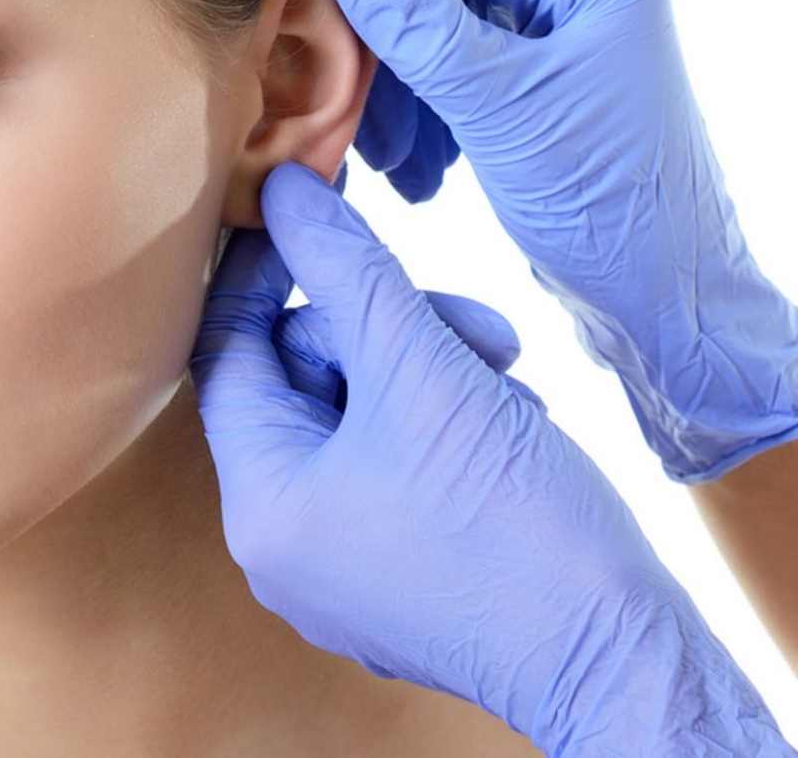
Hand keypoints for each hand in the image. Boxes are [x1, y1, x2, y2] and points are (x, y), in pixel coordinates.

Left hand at [189, 161, 791, 754]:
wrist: (621, 661)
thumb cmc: (516, 529)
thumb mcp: (423, 371)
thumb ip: (346, 269)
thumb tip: (280, 189)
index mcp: (262, 504)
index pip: (227, 355)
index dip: (264, 275)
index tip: (301, 215)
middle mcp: (283, 542)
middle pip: (305, 380)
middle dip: (387, 331)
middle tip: (470, 325)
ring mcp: (340, 562)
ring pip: (362, 415)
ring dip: (431, 371)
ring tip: (505, 378)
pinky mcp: (398, 569)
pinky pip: (395, 462)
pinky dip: (448, 422)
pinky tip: (510, 423)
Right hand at [338, 0, 797, 482]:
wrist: (660, 293)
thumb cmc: (607, 202)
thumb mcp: (500, 109)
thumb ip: (419, 28)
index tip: (338, 23)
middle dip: (381, 37)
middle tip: (347, 105)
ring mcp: (548, 22)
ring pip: (425, 15)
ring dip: (391, 86)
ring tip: (388, 161)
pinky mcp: (527, 71)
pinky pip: (441, 62)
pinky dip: (415, 111)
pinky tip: (415, 172)